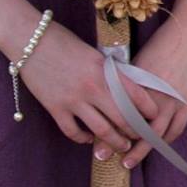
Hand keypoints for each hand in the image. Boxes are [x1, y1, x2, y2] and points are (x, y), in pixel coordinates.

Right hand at [18, 23, 161, 156]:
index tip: (155, 116)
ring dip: (114, 141)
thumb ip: (109, 72)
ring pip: (101, 130)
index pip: (136, 94)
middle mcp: (93, 87)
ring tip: (122, 146)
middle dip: (135, 130)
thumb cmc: (65, 42)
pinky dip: (83, 139)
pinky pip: (73, 131)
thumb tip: (126, 89)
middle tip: (142, 137)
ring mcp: (73, 100)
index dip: (149, 108)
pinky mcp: (55, 108)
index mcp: (106, 70)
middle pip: (122, 117)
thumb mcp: (95, 54)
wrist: (31, 40)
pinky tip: (89, 139)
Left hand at [120, 13, 186, 168]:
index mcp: (139, 84)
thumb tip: (111, 102)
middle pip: (136, 129)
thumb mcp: (139, 61)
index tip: (95, 143)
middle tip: (106, 158)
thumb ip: (126, 84)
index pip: (119, 115)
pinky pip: (177, 128)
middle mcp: (155, 95)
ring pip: (156, 134)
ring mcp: (174, 100)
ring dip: (143, 150)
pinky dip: (166, 139)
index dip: (107, 131)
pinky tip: (156, 144)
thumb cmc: (162, 42)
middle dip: (120, 146)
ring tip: (129, 161)